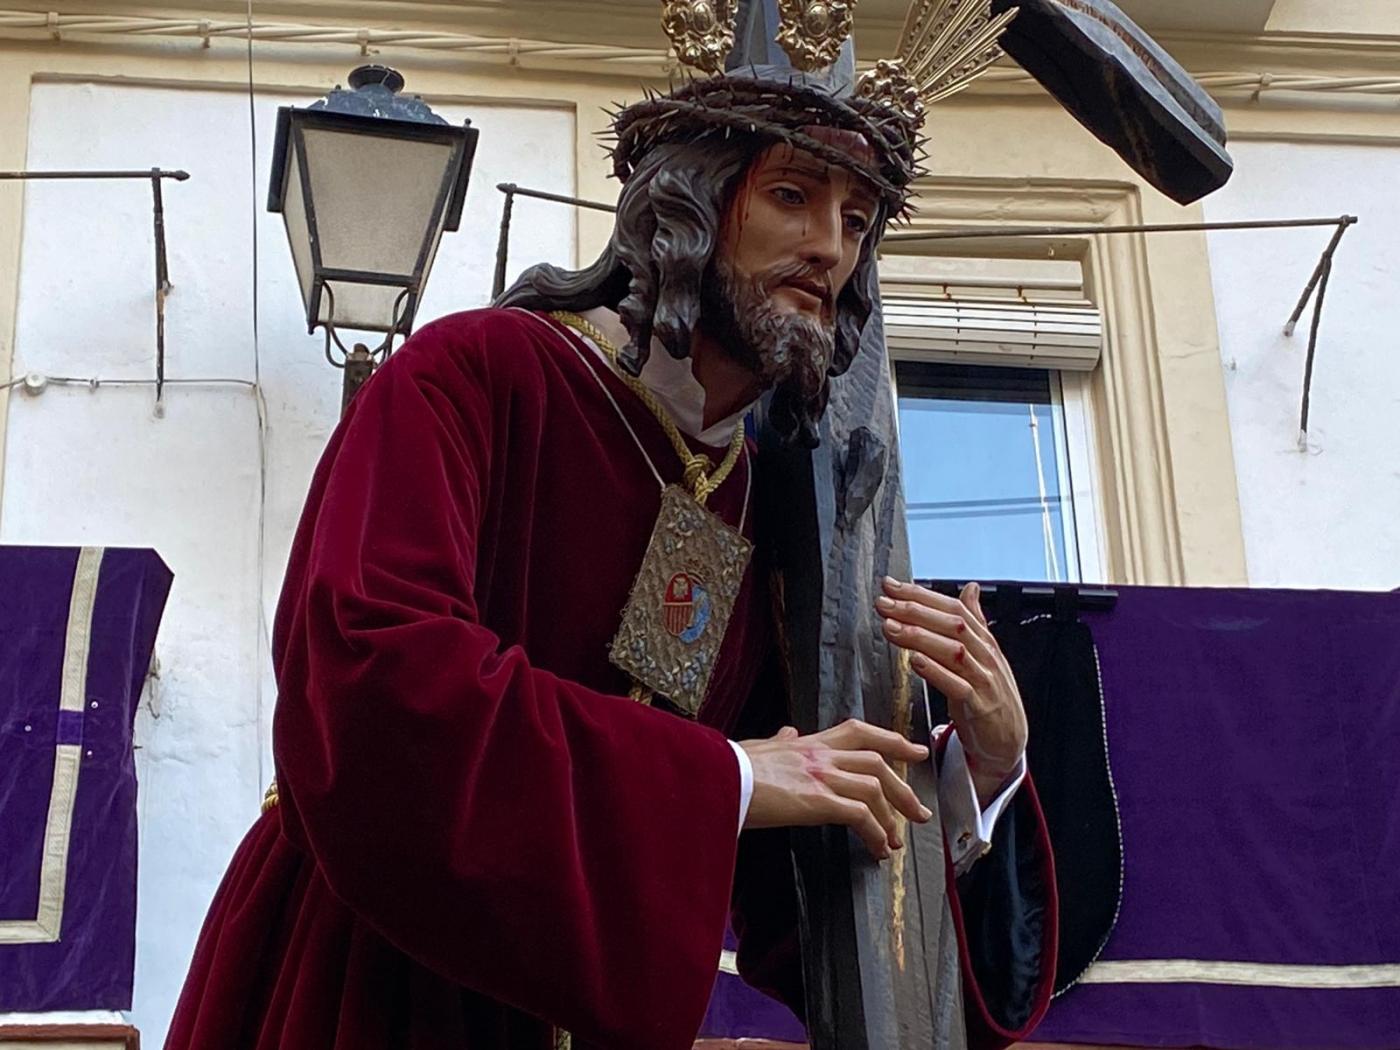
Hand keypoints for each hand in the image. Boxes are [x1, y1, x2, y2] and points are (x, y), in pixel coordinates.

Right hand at [739, 719, 931, 859]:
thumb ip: (780, 741)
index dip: (893, 740)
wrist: (717, 778)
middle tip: (918, 810)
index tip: (916, 750)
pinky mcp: (817, 800)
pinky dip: (875, 833)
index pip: (861, 732)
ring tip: (897, 840)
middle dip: (903, 788)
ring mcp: (821, 776)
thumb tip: (788, 733)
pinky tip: (877, 848)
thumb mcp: (759, 746)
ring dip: (892, 817)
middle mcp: (821, 755)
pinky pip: (860, 815)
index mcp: (810, 743)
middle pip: (878, 762)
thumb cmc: (731, 767)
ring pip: (874, 788)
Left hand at [875, 578, 1027, 805]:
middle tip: (884, 603)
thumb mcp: (984, 653)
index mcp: (983, 640)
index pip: (952, 608)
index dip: (921, 595)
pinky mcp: (979, 706)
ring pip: (953, 651)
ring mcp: (984, 680)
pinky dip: (937, 672)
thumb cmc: (989, 694)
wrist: (1008, 740)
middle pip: (951, 625)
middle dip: (915, 610)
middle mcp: (985, 655)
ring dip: (920, 637)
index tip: (891, 586)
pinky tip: (916, 662)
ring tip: (891, 628)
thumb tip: (971, 588)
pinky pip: (957, 686)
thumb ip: (974, 620)